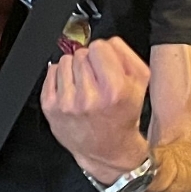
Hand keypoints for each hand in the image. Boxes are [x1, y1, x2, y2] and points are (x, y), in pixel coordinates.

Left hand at [40, 38, 151, 177]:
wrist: (107, 150)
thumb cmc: (122, 116)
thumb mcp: (140, 84)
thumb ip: (126, 55)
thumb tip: (108, 41)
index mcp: (114, 90)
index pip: (100, 46)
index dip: (104, 53)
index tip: (106, 65)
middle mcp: (89, 98)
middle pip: (81, 53)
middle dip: (89, 62)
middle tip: (96, 80)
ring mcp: (67, 103)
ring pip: (66, 60)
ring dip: (74, 69)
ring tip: (84, 86)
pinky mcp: (51, 107)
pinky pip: (52, 71)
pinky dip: (61, 77)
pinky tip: (72, 91)